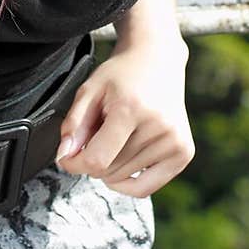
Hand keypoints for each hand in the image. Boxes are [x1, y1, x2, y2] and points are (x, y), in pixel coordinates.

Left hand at [53, 29, 193, 197]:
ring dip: (110, 165)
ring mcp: (175, 141)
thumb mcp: (89, 90)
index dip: (74, 163)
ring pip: (122, 179)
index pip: (96, 159)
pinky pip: (145, 189)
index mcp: (131, 109)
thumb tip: (65, 158)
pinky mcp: (184, 153)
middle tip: (98, 133)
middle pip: (108, 171)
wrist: (158, 60)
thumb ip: (73, 125)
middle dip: (92, 159)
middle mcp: (158, 127)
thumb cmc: (120, 75)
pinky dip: (127, 183)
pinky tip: (122, 163)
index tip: (66, 157)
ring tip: (116, 136)